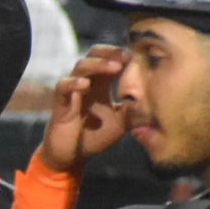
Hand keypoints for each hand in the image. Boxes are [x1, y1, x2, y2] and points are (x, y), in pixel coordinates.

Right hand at [41, 44, 128, 171]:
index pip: (110, 60)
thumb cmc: (95, 137)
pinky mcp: (61, 103)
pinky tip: (85, 84)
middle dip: (109, 52)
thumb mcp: (121, 124)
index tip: (137, 55)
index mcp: (101, 85)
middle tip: (126, 56)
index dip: (121, 55)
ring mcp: (73, 91)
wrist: (72, 156)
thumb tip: (148, 99)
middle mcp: (87, 83)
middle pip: (93, 55)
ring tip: (114, 67)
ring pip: (80, 66)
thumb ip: (132, 111)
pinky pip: (63, 86)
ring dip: (97, 64)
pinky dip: (73, 83)